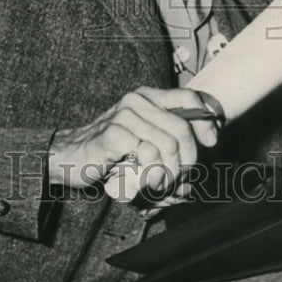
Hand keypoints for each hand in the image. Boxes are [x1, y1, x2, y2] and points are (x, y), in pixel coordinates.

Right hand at [48, 86, 215, 193]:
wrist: (71, 156)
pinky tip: (144, 180)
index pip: (188, 97)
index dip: (206, 120)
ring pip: (167, 146)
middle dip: (188, 160)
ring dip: (170, 173)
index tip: (211, 142)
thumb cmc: (112, 150)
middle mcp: (136, 101)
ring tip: (160, 184)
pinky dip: (152, 174)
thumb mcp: (144, 138)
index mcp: (147, 97)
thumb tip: (207, 149)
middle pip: (182, 130)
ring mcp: (124, 116)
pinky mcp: (113, 134)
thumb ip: (171, 138)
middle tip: (180, 179)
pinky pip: (147, 155)